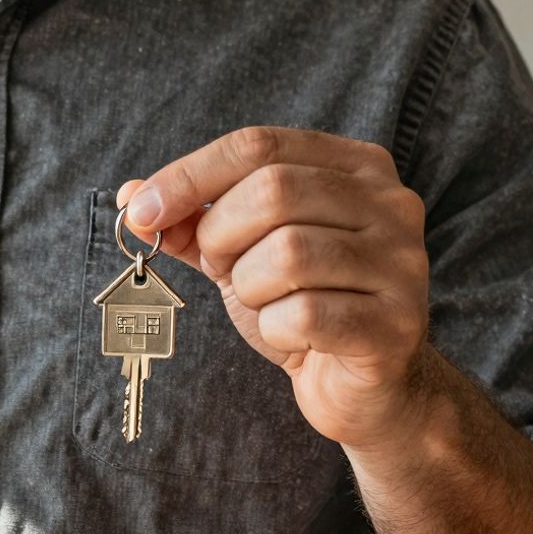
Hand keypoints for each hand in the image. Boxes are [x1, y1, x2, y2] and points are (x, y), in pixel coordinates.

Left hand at [118, 126, 431, 449]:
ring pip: (288, 253)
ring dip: (250, 286)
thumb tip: (131, 197)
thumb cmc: (304, 306)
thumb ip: (192, 221)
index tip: (141, 211)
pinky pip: (305, 315)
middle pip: (273, 190)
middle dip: (222, 235)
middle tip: (220, 268)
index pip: (258, 146)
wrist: (367, 388)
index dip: (188, 175)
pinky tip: (292, 337)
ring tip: (267, 303)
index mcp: (356, 167)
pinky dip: (276, 329)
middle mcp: (391, 204)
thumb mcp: (242, 253)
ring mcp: (402, 263)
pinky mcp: (394, 324)